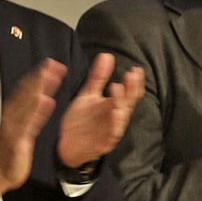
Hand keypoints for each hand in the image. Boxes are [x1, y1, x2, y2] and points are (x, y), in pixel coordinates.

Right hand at [0, 59, 66, 195]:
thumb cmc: (10, 151)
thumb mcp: (19, 130)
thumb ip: (28, 114)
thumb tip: (41, 97)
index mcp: (13, 114)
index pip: (25, 91)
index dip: (37, 76)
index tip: (49, 64)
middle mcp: (12, 117)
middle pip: (26, 93)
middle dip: (39, 77)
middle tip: (52, 63)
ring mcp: (15, 127)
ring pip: (27, 104)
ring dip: (38, 88)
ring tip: (50, 75)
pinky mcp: (18, 140)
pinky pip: (29, 123)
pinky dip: (37, 111)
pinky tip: (46, 100)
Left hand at [56, 53, 145, 167]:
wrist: (65, 145)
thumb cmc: (81, 121)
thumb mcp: (87, 96)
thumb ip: (97, 78)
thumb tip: (106, 55)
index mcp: (113, 106)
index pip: (129, 93)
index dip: (134, 82)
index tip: (135, 69)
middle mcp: (115, 118)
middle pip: (127, 103)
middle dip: (130, 90)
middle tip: (130, 76)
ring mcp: (110, 131)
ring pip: (120, 117)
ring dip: (120, 103)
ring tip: (117, 88)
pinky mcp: (103, 143)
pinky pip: (111, 134)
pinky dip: (113, 123)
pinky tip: (114, 112)